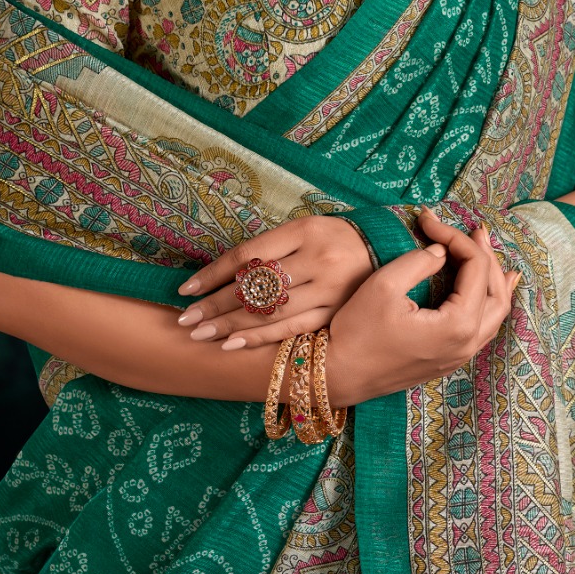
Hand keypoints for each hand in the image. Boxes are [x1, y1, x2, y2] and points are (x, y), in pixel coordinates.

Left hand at [173, 215, 373, 348]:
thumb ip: (270, 250)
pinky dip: (260, 337)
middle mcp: (317, 259)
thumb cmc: (334, 238)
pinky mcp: (337, 312)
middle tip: (185, 320)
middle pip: (256, 286)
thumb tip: (222, 275)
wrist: (389, 249)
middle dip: (215, 305)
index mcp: (304, 230)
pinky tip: (233, 344)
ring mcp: (330, 288)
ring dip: (231, 325)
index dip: (213, 273)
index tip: (187, 290)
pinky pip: (293, 328)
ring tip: (201, 335)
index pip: (248, 254)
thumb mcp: (305, 229)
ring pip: (271, 311)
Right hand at [326, 210, 519, 405]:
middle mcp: (467, 344)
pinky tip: (488, 291)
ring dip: (492, 279)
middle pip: (495, 291)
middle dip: (485, 256)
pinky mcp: (449, 360)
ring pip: (495, 312)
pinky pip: (483, 328)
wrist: (338, 375)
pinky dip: (488, 302)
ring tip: (486, 252)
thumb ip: (419, 262)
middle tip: (474, 230)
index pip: (474, 268)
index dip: (454, 238)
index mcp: (457, 325)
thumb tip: (441, 252)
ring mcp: (460, 356)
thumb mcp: (384, 286)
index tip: (428, 222)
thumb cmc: (357, 332)